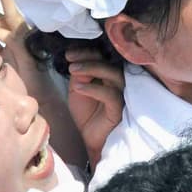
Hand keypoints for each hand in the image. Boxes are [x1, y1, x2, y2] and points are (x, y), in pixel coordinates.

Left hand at [65, 45, 124, 167]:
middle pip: (109, 62)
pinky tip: (79, 88)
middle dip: (89, 58)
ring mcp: (122, 94)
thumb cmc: (87, 113)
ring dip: (92, 69)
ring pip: (113, 75)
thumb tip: (79, 63)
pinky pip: (110, 95)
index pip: (103, 57)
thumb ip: (79, 76)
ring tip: (73, 70)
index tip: (69, 54)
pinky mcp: (120, 109)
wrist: (91, 138)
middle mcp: (119, 81)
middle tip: (71, 60)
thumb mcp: (78, 90)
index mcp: (109, 74)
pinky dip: (94, 89)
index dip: (86, 53)